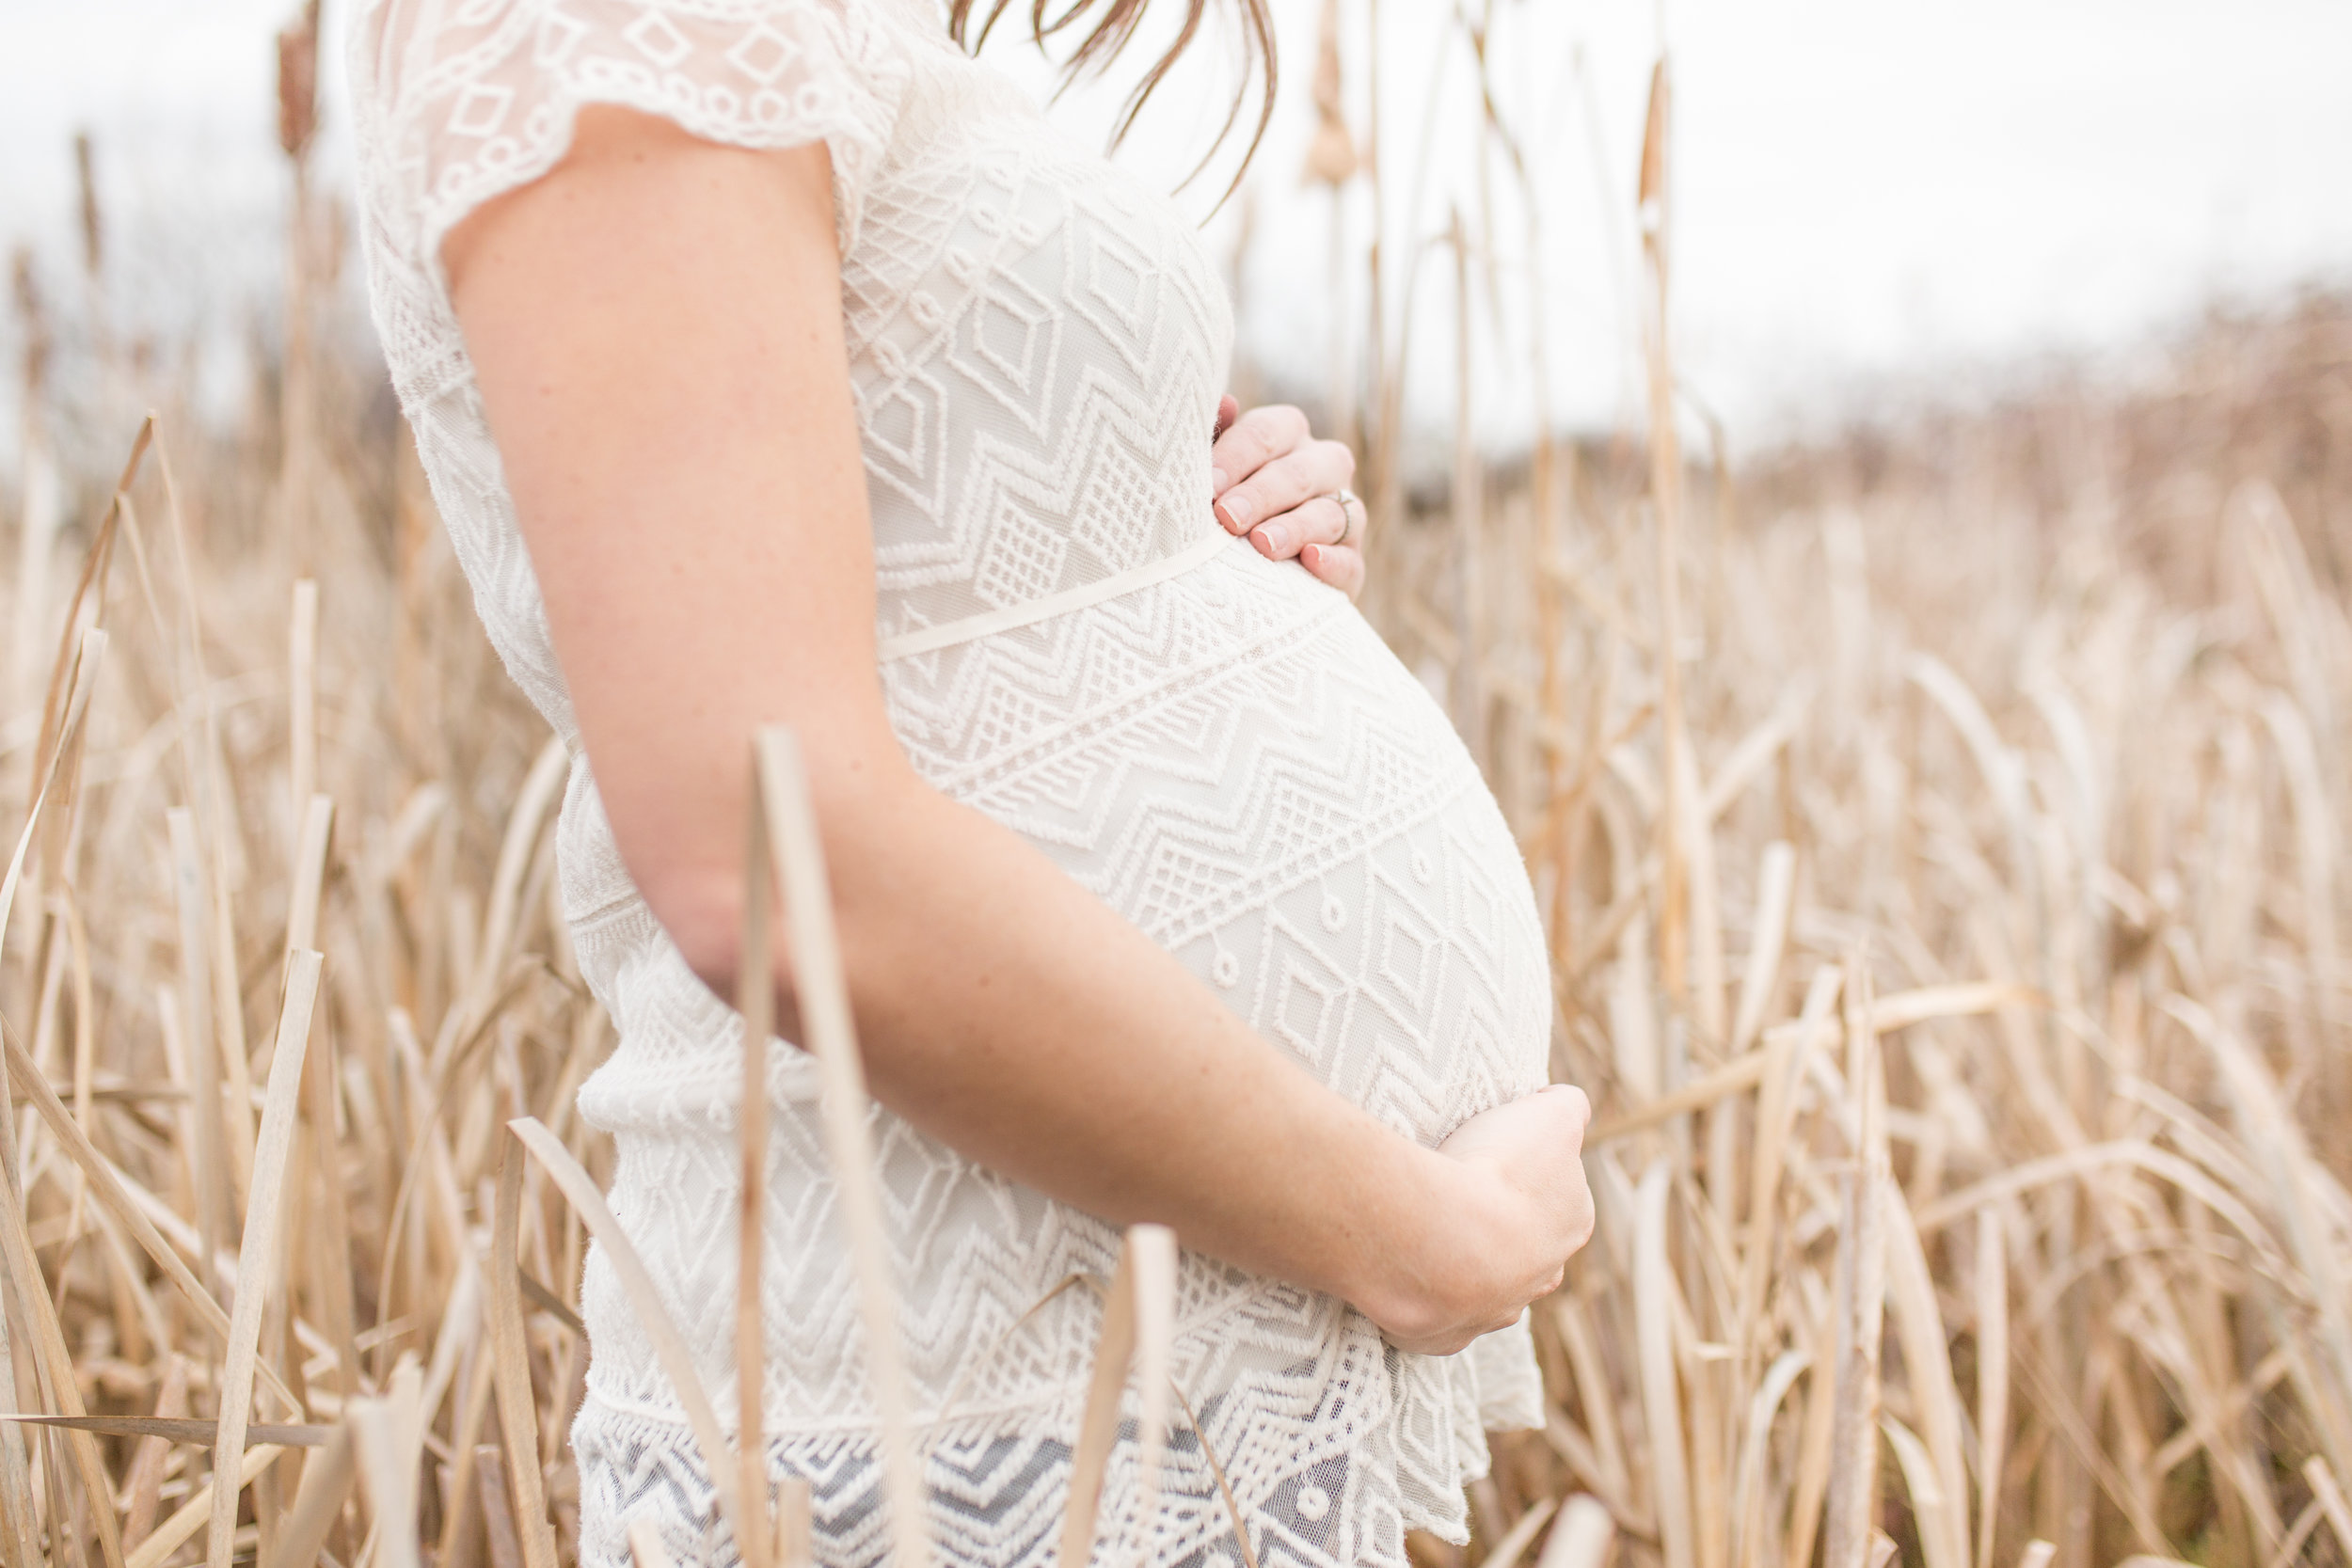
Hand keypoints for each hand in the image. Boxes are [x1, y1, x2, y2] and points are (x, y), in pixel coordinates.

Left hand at [1209, 395, 1366, 598]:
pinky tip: (1310, 561)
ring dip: (1295, 528)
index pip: (1267, 432)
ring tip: (1262, 544)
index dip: (1236, 457)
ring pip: (1328, 514)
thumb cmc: (1226, 503)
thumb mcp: (1214, 472)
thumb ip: (1214, 439)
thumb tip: (1225, 403)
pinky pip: (1349, 560)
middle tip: (1227, 517)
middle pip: (1298, 473)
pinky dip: (1332, 561)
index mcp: (1288, 435)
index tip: (1209, 485)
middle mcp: (1324, 466)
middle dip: (1260, 496)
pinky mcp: (1352, 562)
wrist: (1250, 567)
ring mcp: (1345, 514)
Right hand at [1354, 1085, 1595, 1355]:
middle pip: (1525, 1249)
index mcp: (1570, 1223)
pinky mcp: (1444, 1336)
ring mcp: (1492, 1313)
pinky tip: (1403, 1270)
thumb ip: (1569, 1107)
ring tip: (1425, 1235)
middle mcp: (1541, 1277)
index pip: (1558, 1196)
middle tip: (1455, 1195)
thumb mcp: (1550, 1116)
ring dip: (1461, 1267)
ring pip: (1484, 1289)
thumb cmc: (1497, 1173)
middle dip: (1497, 1229)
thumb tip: (1569, 1106)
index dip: (1523, 1174)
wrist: (1443, 1241)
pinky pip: (1435, 1317)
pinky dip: (1421, 1297)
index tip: (1489, 1158)